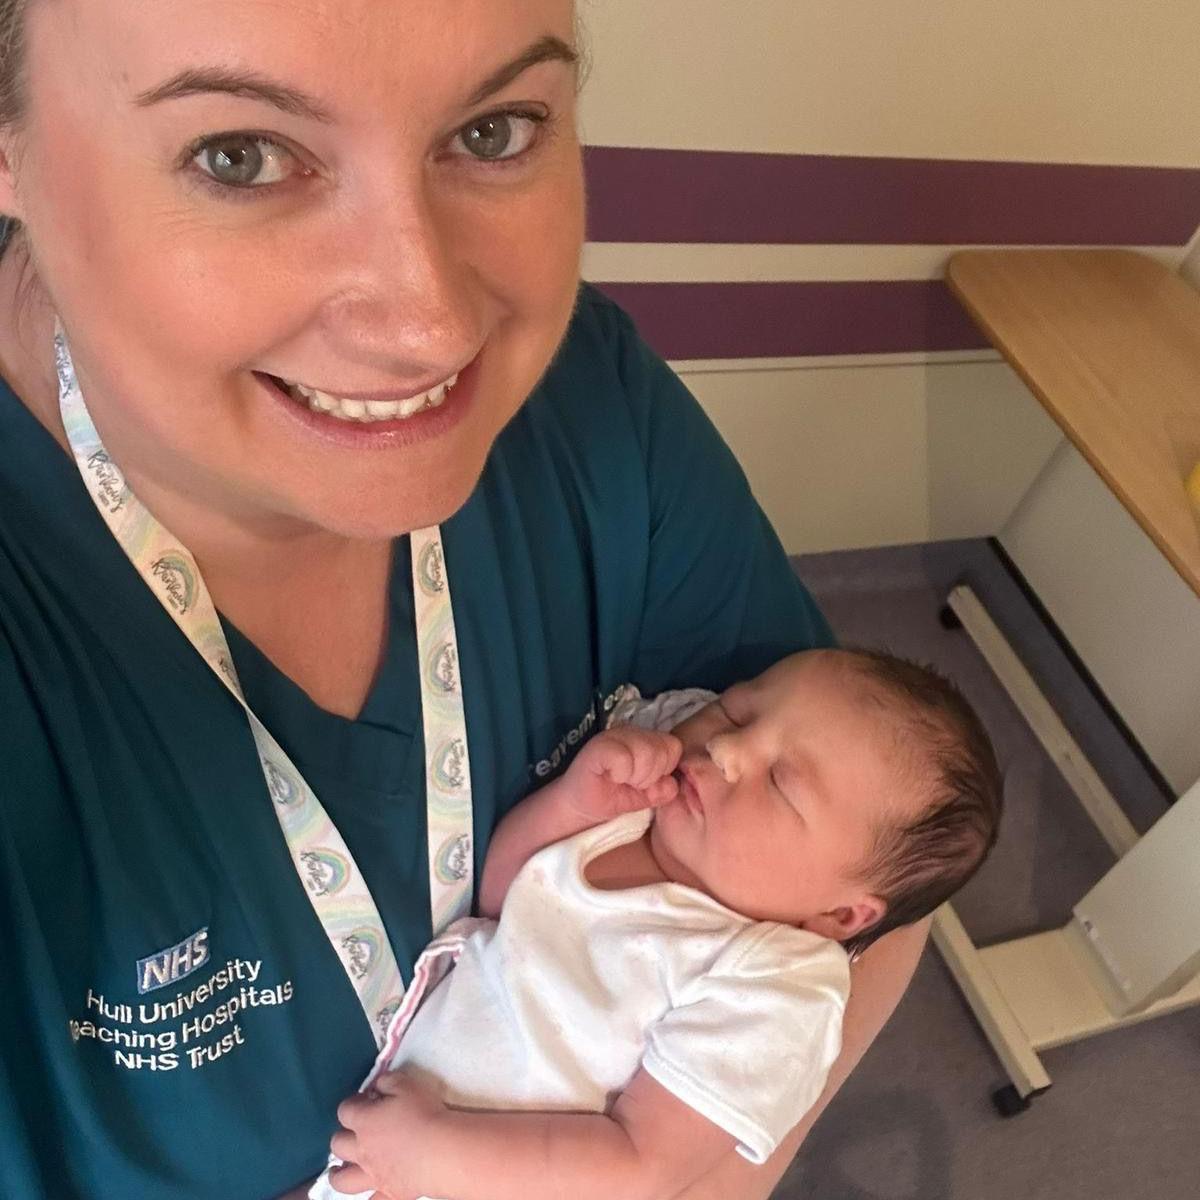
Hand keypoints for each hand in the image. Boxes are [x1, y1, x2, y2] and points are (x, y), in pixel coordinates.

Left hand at [329, 1071, 445, 1198]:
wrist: (441, 1150)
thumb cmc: (424, 1112)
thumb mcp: (406, 1084)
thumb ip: (387, 1081)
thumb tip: (377, 1086)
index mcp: (364, 1121)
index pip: (345, 1111)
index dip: (352, 1104)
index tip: (365, 1100)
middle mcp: (362, 1150)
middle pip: (338, 1144)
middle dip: (343, 1135)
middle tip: (357, 1131)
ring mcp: (372, 1174)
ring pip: (342, 1179)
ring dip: (338, 1173)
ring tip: (341, 1168)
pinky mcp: (388, 1193)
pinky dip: (369, 1196)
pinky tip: (372, 1189)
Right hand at [563, 727, 681, 820]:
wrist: (582, 808)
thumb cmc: (613, 797)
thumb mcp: (646, 796)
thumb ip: (663, 789)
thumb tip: (671, 783)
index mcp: (645, 738)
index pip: (674, 747)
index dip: (664, 769)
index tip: (645, 782)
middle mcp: (630, 731)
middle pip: (662, 750)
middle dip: (650, 776)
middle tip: (631, 783)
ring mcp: (613, 736)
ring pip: (646, 752)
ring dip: (636, 776)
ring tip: (620, 780)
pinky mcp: (598, 747)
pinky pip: (623, 758)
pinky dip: (621, 774)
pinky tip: (610, 777)